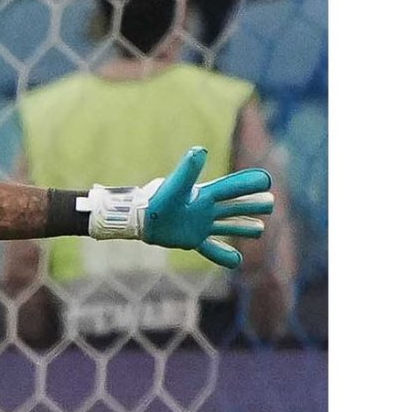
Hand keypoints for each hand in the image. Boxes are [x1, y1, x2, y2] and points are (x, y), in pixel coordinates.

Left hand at [141, 146, 275, 268]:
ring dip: (244, 227)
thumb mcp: (176, 185)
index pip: (232, 188)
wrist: (140, 218)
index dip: (249, 183)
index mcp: (206, 195)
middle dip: (253, 204)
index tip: (266, 180)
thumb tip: (200, 150)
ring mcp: (201, 225)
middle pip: (236, 206)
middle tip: (270, 202)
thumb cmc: (158, 200)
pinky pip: (212, 249)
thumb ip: (188, 170)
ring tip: (260, 229)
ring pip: (228, 226)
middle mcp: (207, 209)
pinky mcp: (193, 239)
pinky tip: (237, 260)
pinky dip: (224, 255)